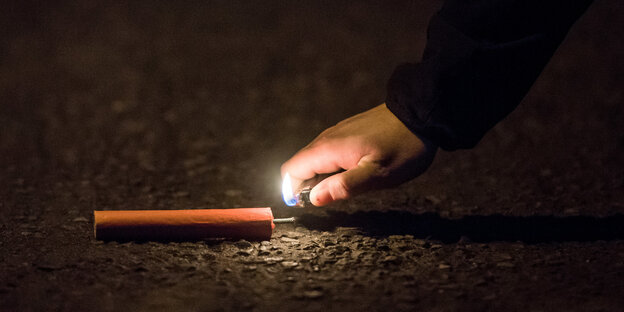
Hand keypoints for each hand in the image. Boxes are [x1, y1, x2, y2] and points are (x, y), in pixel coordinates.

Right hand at [281, 103, 436, 205]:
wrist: (420, 114)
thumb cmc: (402, 147)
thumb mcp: (377, 174)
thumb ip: (344, 186)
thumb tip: (313, 199)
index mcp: (328, 149)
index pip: (291, 171)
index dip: (294, 191)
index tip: (313, 204)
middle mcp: (326, 138)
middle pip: (300, 166)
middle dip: (309, 186)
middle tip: (338, 197)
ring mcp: (337, 133)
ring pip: (315, 159)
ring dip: (322, 177)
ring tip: (350, 185)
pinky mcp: (347, 132)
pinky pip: (328, 153)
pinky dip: (333, 167)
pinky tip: (357, 171)